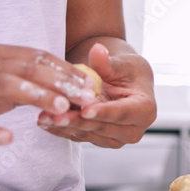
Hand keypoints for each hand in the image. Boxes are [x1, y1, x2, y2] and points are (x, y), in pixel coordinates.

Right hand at [0, 44, 96, 144]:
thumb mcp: (9, 80)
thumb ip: (38, 79)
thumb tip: (79, 82)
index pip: (37, 57)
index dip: (66, 70)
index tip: (90, 84)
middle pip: (25, 69)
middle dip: (59, 82)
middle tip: (84, 97)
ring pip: (4, 86)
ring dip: (35, 96)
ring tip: (60, 108)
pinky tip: (9, 138)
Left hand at [38, 43, 155, 147]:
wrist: (120, 80)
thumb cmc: (126, 70)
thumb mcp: (122, 63)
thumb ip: (109, 62)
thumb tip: (98, 51)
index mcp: (145, 110)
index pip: (123, 113)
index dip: (103, 112)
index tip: (85, 109)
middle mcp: (133, 129)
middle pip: (104, 128)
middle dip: (78, 122)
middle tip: (56, 115)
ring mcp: (115, 138)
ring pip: (88, 134)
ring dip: (65, 127)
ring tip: (44, 118)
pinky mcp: (99, 139)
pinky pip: (78, 136)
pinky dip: (61, 129)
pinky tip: (44, 121)